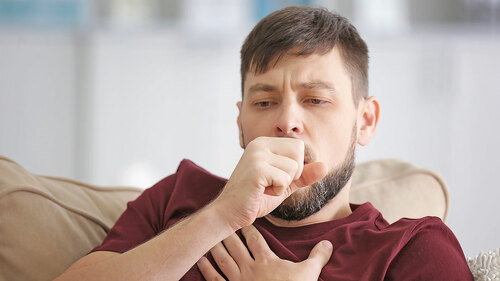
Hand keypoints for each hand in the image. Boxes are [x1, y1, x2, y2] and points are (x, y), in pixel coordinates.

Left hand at [197, 225, 332, 280]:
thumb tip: (329, 243)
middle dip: (228, 232)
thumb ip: (317, 257)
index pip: (255, 239)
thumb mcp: (309, 275)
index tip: (242, 218)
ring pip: (223, 259)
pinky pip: (215, 279)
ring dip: (215, 246)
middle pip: (235, 245)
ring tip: (209, 235)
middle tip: (221, 220)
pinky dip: (206, 270)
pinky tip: (200, 261)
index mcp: (267, 261)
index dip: (248, 227)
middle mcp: (249, 268)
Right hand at [210, 137, 326, 230]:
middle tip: (272, 183)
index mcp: (264, 143)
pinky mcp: (257, 170)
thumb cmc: (255, 198)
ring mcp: (257, 155)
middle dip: (292, 174)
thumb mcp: (284, 184)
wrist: (230, 212)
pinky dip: (277, 191)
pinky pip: (285, 179)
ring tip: (264, 188)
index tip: (275, 177)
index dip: (295, 167)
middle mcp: (259, 144)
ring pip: (293, 168)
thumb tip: (325, 166)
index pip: (298, 147)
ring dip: (283, 185)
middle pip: (299, 152)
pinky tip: (260, 192)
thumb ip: (304, 175)